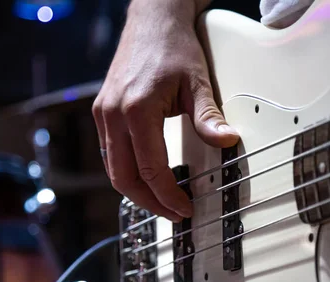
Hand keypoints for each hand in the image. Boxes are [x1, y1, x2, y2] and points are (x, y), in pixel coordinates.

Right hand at [92, 0, 238, 221]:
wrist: (152, 19)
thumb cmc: (173, 46)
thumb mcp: (197, 82)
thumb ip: (208, 117)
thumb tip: (227, 142)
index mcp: (135, 110)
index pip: (150, 169)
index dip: (168, 195)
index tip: (184, 208)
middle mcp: (112, 114)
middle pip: (123, 178)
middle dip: (149, 203)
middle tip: (173, 214)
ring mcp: (103, 113)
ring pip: (113, 169)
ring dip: (137, 190)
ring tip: (162, 201)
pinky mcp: (102, 111)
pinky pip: (111, 153)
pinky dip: (127, 172)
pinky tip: (146, 177)